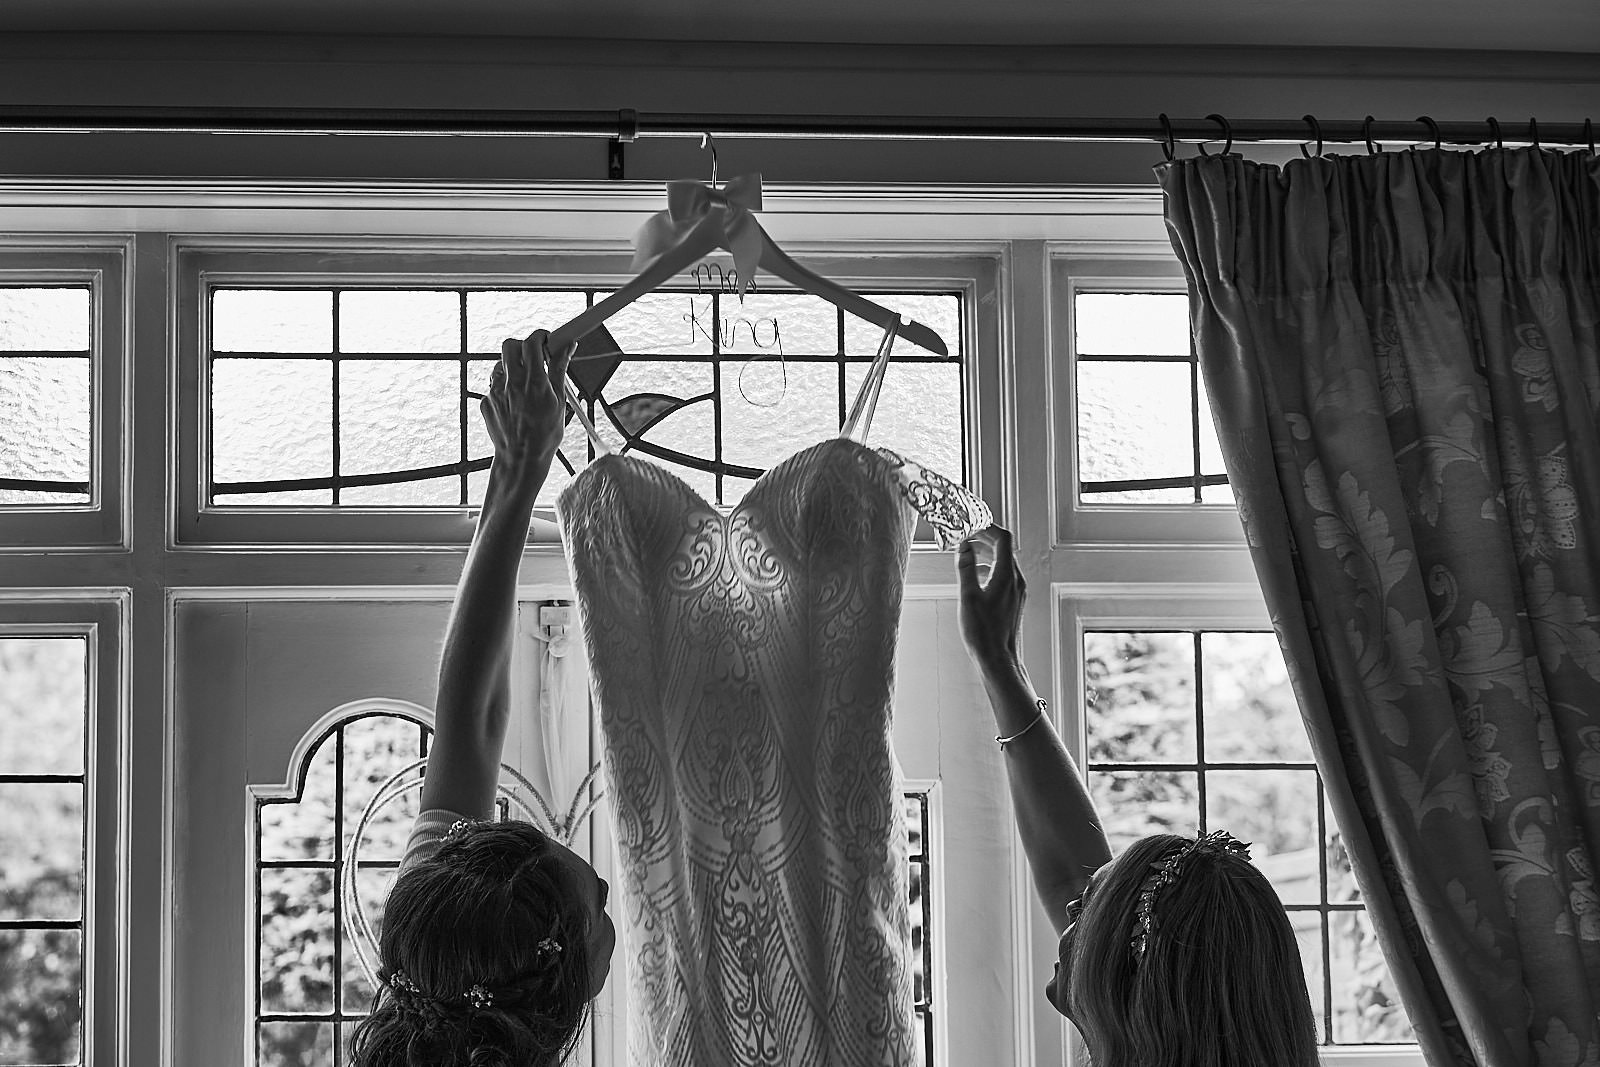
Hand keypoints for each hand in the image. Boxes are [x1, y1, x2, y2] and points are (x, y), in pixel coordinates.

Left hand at [480, 330, 574, 474]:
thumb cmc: (544, 435)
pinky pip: (494, 384)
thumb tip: (567, 348)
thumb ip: (560, 370)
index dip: (540, 336)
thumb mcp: (559, 402)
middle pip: (510, 345)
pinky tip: (515, 402)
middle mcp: (512, 384)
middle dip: (522, 346)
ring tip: (525, 384)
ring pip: (501, 364)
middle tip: (533, 356)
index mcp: (534, 383)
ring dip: (513, 367)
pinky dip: (505, 387)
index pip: (532, 343)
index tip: (547, 340)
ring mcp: (496, 392)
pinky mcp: (486, 401)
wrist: (521, 459)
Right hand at [956, 525, 1025, 669]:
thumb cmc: (983, 632)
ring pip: (1003, 562)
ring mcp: (1016, 591)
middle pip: (1004, 549)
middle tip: (965, 535)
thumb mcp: (968, 596)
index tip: (971, 524)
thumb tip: (964, 545)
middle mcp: (1016, 580)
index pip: (1003, 539)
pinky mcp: (1013, 600)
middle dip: (984, 538)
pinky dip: (989, 568)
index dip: (987, 527)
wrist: (998, 659)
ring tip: (967, 552)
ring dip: (986, 553)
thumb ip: (966, 567)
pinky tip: (975, 576)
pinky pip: (1003, 575)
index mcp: (1007, 575)